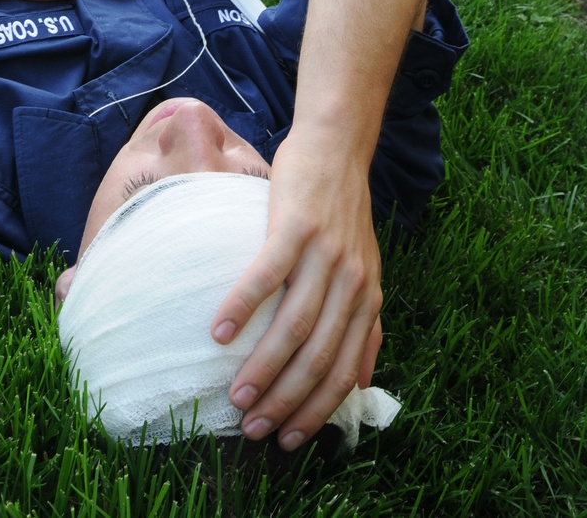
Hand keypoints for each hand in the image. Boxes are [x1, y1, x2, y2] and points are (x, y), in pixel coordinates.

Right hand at [211, 129, 382, 448]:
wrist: (336, 147)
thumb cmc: (343, 210)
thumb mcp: (368, 268)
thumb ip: (366, 323)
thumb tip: (363, 381)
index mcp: (366, 297)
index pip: (343, 370)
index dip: (316, 411)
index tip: (288, 440)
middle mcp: (350, 282)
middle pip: (318, 357)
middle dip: (286, 400)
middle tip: (254, 427)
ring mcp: (323, 254)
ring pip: (294, 325)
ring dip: (263, 366)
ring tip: (235, 393)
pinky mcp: (294, 226)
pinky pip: (267, 275)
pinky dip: (242, 306)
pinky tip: (219, 331)